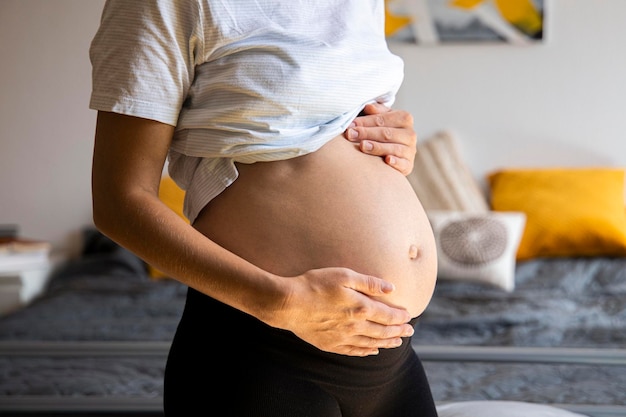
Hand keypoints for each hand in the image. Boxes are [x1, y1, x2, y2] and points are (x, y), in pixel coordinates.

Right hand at [276, 267, 413, 356]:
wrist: (288, 304)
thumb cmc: (315, 284)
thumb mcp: (344, 275)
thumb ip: (369, 283)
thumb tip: (391, 288)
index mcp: (361, 307)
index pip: (388, 315)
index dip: (400, 316)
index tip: (409, 316)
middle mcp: (355, 326)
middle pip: (383, 331)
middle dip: (398, 331)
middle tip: (410, 332)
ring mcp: (342, 338)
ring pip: (371, 343)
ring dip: (386, 343)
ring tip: (397, 342)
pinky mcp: (330, 344)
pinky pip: (354, 351)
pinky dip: (366, 351)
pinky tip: (372, 351)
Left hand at [345, 103, 416, 175]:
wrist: (396, 153)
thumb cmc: (384, 132)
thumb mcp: (382, 118)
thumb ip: (376, 111)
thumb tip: (368, 106)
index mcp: (404, 118)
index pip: (382, 119)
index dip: (365, 121)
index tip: (350, 124)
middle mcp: (410, 134)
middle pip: (386, 133)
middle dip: (366, 133)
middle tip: (350, 134)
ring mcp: (410, 150)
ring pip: (393, 148)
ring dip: (377, 147)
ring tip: (362, 146)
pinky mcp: (408, 165)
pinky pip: (403, 163)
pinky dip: (396, 162)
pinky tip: (387, 160)